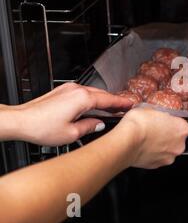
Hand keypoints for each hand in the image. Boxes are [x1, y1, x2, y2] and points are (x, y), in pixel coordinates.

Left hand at [11, 83, 132, 145]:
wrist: (20, 121)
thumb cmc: (41, 127)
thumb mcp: (72, 134)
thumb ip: (90, 127)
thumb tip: (98, 124)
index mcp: (82, 99)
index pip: (109, 99)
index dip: (122, 103)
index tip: (131, 104)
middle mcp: (76, 90)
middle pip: (102, 94)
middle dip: (114, 101)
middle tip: (124, 108)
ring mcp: (68, 89)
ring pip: (92, 92)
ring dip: (102, 100)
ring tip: (110, 109)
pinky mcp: (62, 91)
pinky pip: (83, 93)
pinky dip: (91, 99)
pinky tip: (92, 107)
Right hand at [114, 107, 187, 168]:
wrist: (126, 140)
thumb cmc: (139, 123)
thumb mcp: (151, 109)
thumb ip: (160, 115)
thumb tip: (158, 117)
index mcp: (182, 129)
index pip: (180, 124)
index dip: (170, 122)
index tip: (163, 122)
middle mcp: (179, 145)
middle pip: (176, 139)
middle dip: (167, 136)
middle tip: (154, 131)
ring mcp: (169, 157)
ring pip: (168, 150)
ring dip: (161, 146)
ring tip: (147, 140)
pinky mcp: (158, 165)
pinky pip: (157, 158)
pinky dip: (152, 154)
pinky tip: (144, 148)